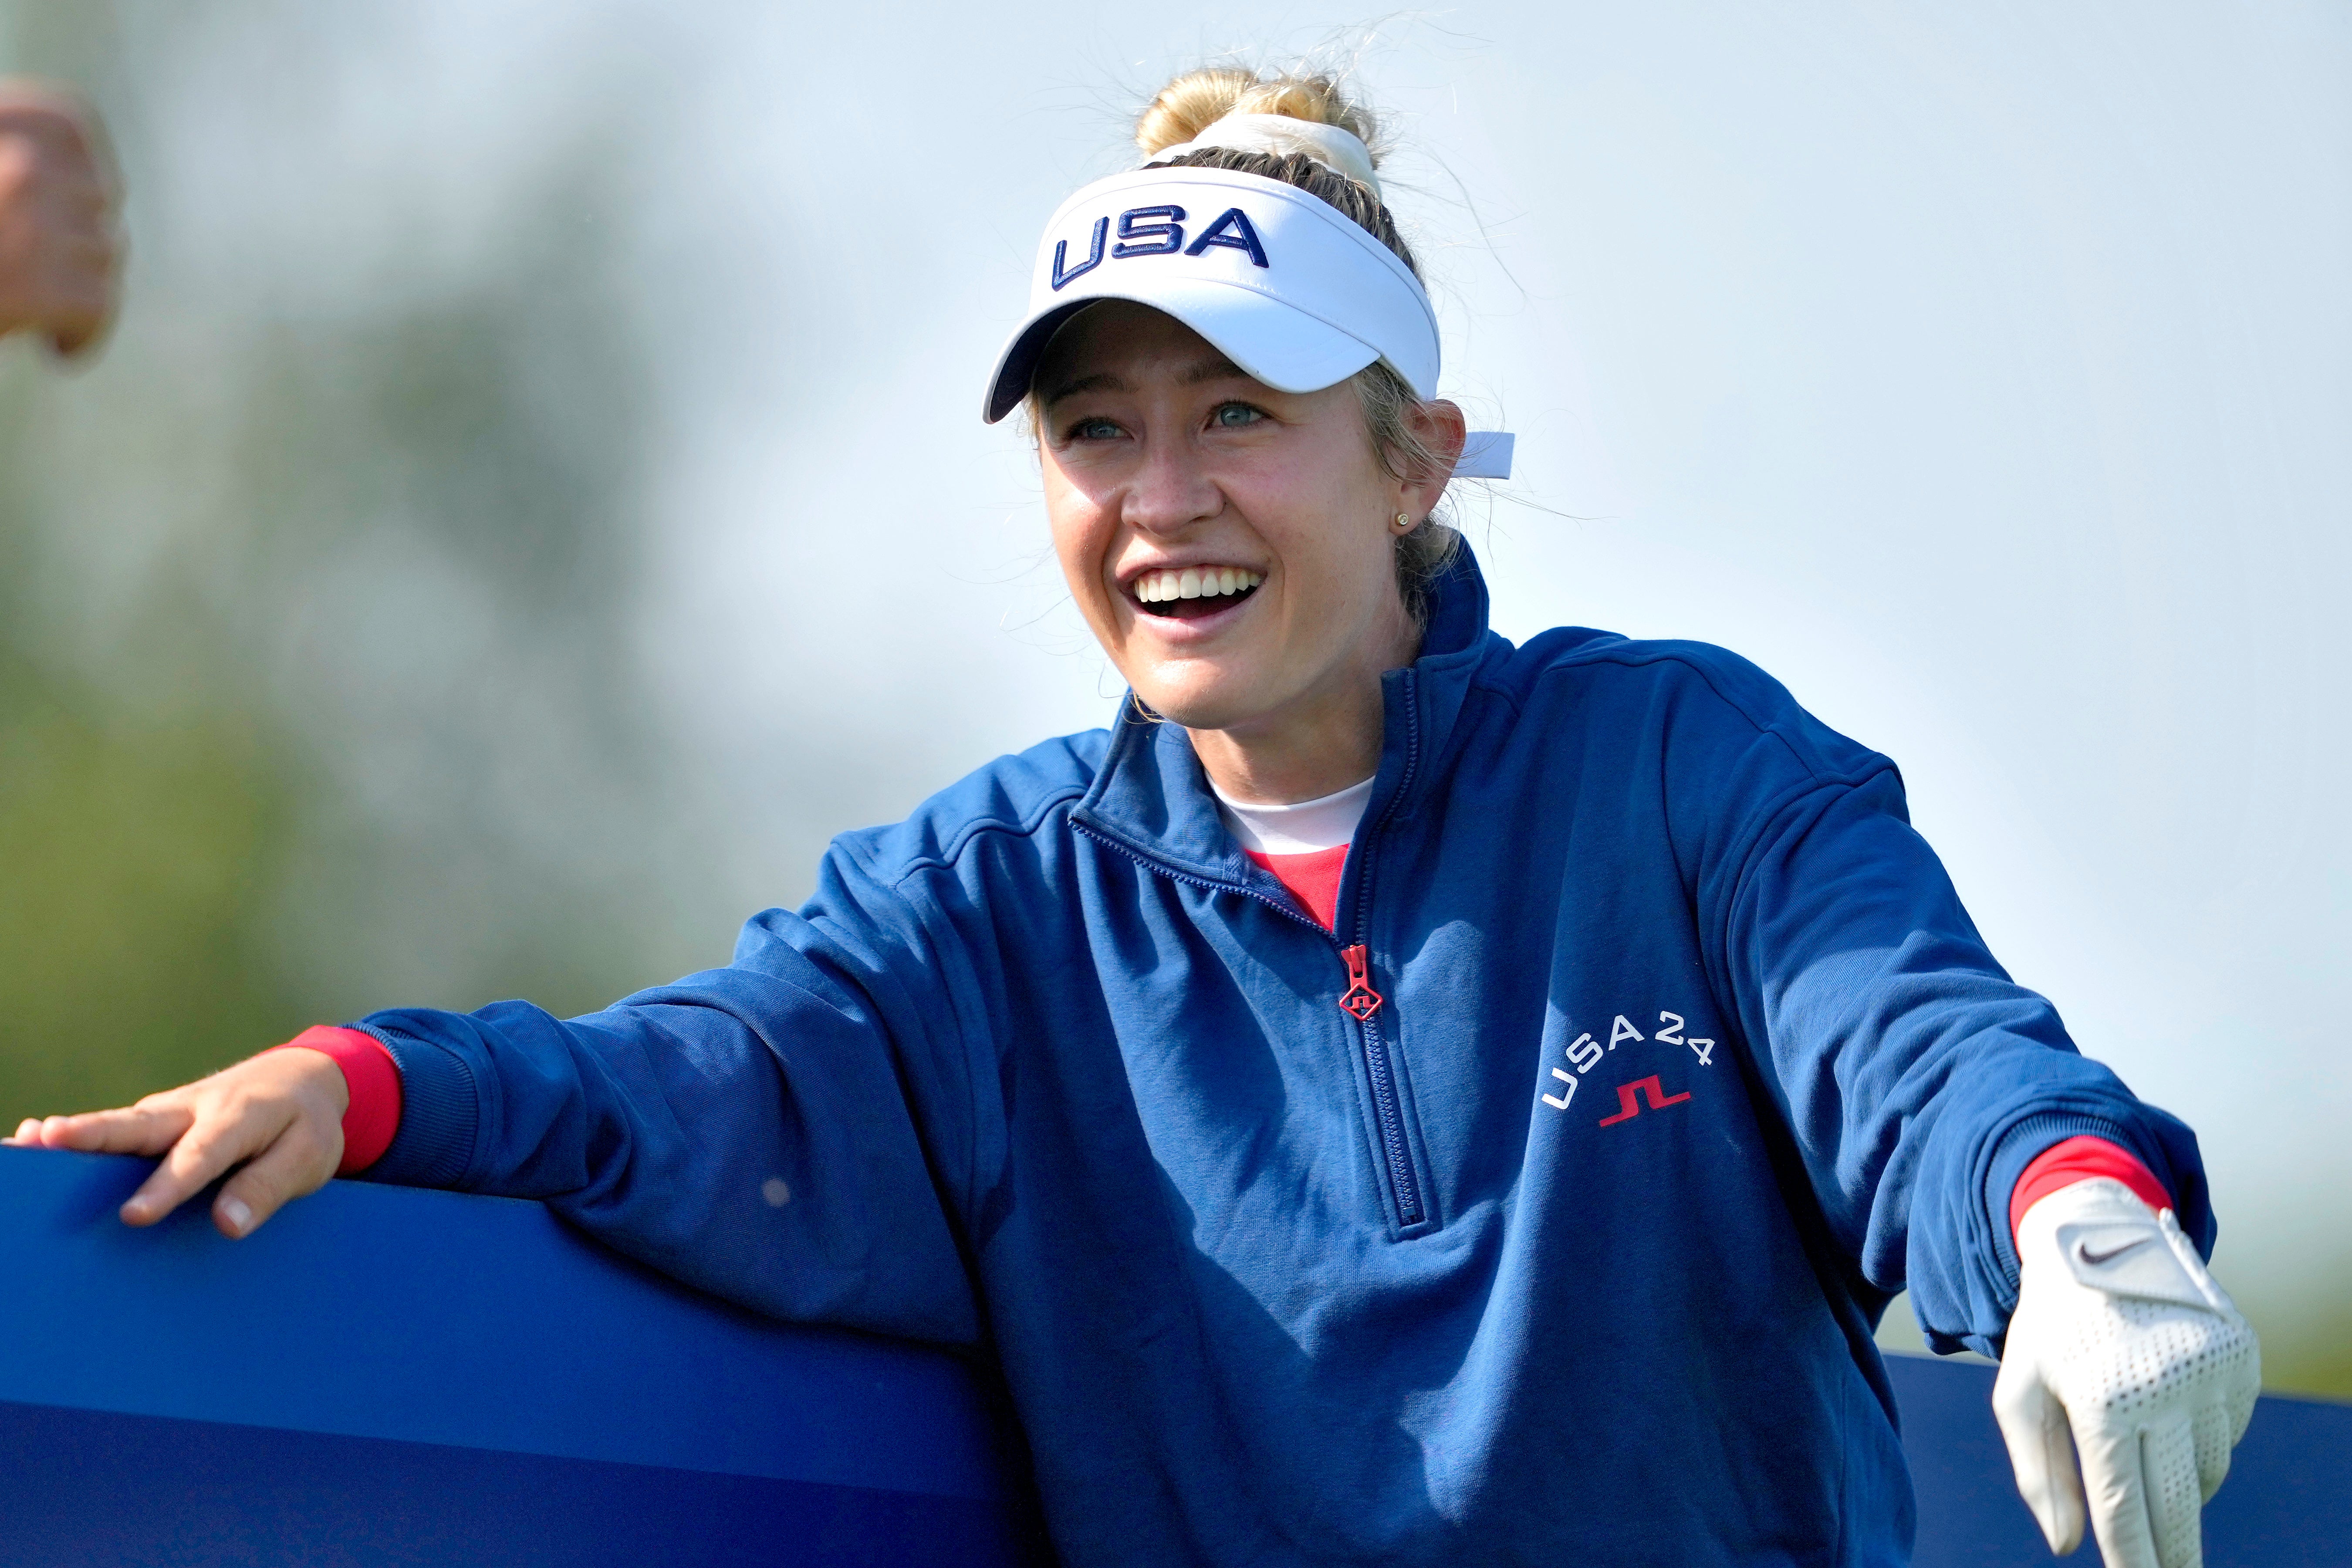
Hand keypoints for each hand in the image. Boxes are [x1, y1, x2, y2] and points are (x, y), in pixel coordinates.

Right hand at [0, 79, 120, 356]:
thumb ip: (3, 171)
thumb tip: (75, 186)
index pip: (65, 124)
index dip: (84, 167)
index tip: (82, 202)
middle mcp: (11, 163)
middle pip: (96, 197)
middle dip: (82, 239)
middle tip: (54, 278)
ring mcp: (24, 219)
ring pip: (104, 254)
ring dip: (82, 288)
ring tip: (44, 315)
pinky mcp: (33, 282)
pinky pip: (99, 305)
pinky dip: (84, 336)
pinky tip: (55, 352)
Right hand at [6, 1049, 349, 1237]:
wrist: (302, 1078)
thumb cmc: (305, 1124)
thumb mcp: (309, 1155)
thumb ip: (270, 1186)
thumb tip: (226, 1225)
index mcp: (239, 1117)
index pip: (199, 1156)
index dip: (167, 1187)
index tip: (133, 1216)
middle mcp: (193, 1110)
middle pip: (139, 1126)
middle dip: (92, 1136)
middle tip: (47, 1139)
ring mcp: (167, 1115)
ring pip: (116, 1128)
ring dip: (70, 1138)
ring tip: (22, 1146)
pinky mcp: (152, 1123)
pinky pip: (114, 1136)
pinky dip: (76, 1141)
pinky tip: (33, 1147)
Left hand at [1993, 1178, 2258, 1567]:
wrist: (2098, 1240)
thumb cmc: (2051, 1329)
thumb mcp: (2020, 1389)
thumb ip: (2038, 1471)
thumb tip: (2066, 1545)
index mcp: (2103, 1397)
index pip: (2125, 1504)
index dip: (2134, 1556)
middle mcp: (2166, 1385)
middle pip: (2179, 1502)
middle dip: (2176, 1552)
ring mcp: (2211, 1370)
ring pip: (2208, 1470)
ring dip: (2183, 1482)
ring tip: (2149, 1450)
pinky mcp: (2242, 1356)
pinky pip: (2229, 1431)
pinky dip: (2203, 1437)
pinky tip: (2172, 1404)